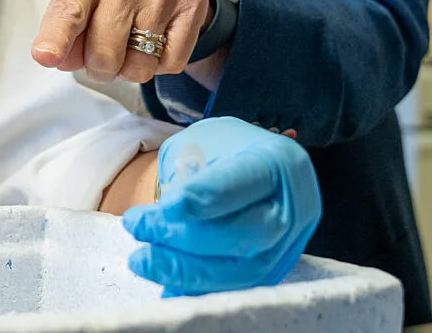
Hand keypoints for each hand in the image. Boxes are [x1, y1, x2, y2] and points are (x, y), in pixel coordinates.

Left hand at [32, 0, 210, 83]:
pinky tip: (156, 38)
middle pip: (104, 54)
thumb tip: (57, 59)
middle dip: (100, 67)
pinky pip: (170, 63)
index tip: (45, 56)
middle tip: (104, 50)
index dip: (56, 38)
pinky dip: (160, 64)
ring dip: (130, 69)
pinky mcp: (191, 1)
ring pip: (138, 66)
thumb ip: (62, 35)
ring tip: (130, 42)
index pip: (68, 11)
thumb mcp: (76, 6)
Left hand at [121, 117, 321, 295]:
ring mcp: (288, 245)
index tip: (165, 207)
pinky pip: (236, 289)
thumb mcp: (202, 142)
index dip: (205, 197)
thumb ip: (188, 171)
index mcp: (277, 160)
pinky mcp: (274, 271)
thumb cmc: (221, 150)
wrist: (246, 166)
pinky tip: (164, 283)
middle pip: (247, 233)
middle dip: (186, 237)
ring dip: (186, 271)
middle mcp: (293, 206)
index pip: (244, 182)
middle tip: (138, 227)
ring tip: (142, 260)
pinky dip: (197, 289)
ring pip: (243, 271)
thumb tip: (170, 214)